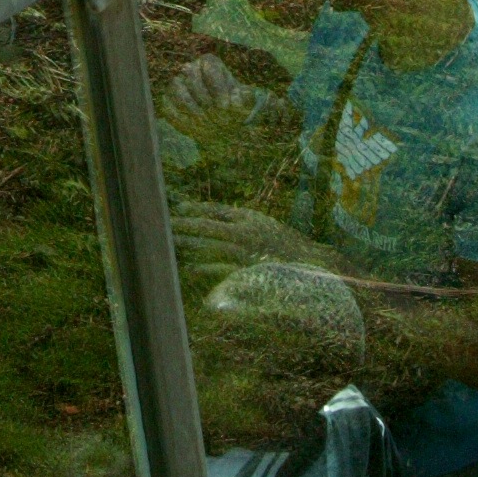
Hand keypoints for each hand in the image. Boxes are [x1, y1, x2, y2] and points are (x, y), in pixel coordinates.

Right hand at [163, 55, 256, 127]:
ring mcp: (176, 83)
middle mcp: (190, 68)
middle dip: (206, 103)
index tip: (225, 107)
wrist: (221, 120)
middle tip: (219, 121)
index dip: (218, 89)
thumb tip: (241, 100)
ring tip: (207, 125)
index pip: (210, 68)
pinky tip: (196, 130)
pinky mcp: (167, 100)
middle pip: (192, 80)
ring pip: (177, 91)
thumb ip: (246, 98)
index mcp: (210, 62)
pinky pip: (168, 107)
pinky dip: (182, 120)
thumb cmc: (233, 105)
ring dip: (193, 111)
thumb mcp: (245, 100)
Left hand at [172, 200, 321, 285]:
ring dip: (190, 244)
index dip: (197, 208)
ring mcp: (246, 251)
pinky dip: (206, 268)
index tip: (180, 207)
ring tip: (172, 242)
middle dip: (186, 224)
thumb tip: (218, 217)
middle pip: (208, 226)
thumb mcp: (263, 224)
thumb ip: (242, 220)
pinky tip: (192, 268)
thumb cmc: (284, 244)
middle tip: (166, 223)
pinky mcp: (248, 269)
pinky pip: (221, 268)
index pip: (217, 210)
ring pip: (211, 246)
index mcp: (249, 218)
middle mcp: (246, 231)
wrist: (311, 263)